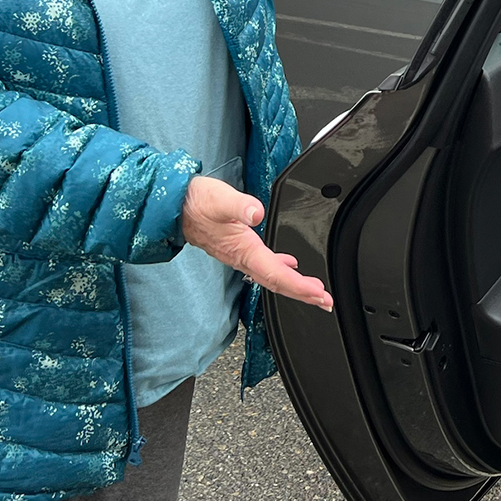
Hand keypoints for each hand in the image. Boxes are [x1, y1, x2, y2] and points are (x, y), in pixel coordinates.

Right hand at [179, 176, 332, 311]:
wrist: (175, 207)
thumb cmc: (196, 202)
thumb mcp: (219, 198)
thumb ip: (238, 205)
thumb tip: (255, 213)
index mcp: (243, 249)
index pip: (276, 275)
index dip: (299, 287)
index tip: (319, 295)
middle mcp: (242, 257)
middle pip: (277, 283)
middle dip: (302, 294)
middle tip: (325, 302)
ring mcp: (239, 255)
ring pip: (272, 277)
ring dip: (294, 285)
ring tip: (313, 291)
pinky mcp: (238, 248)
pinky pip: (264, 266)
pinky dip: (281, 271)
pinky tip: (289, 265)